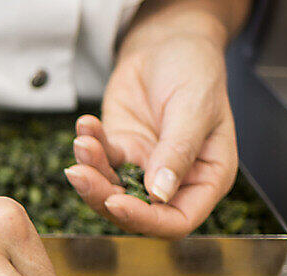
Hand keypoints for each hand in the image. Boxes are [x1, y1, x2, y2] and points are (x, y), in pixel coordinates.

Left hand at [65, 35, 236, 237]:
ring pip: (110, 190)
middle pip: (135, 211)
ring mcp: (143, 167)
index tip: (115, 202)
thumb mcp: (194, 107)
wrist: (169, 44)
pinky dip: (87, 147)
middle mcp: (174, 181)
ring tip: (82, 142)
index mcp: (206, 178)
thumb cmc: (195, 70)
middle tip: (80, 173)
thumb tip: (159, 193)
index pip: (177, 220)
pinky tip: (85, 125)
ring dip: (90, 172)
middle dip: (103, 196)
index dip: (146, 220)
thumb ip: (177, 151)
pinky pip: (98, 160)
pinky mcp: (120, 150)